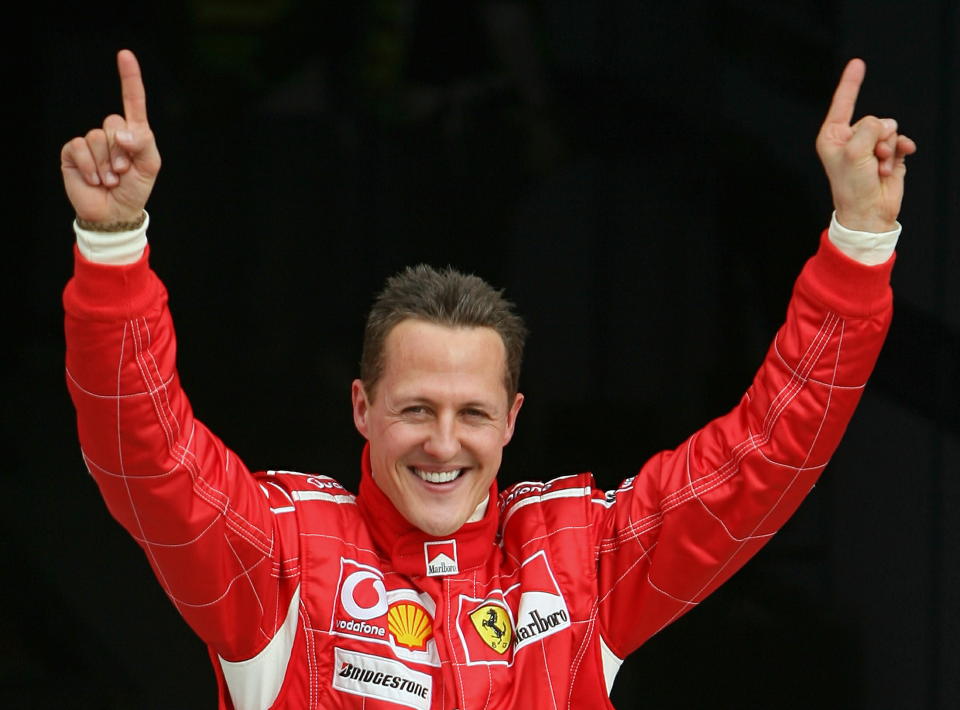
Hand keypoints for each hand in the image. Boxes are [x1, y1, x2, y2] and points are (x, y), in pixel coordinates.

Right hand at [61, 50, 160, 223]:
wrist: (114, 213)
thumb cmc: (134, 189)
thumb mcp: (150, 166)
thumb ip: (144, 143)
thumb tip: (122, 133)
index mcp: (133, 133)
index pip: (132, 101)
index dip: (129, 78)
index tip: (125, 55)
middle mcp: (111, 133)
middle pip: (114, 123)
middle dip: (122, 151)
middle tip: (123, 172)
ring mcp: (90, 142)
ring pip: (98, 138)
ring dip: (107, 164)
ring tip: (110, 179)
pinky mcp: (73, 152)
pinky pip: (80, 147)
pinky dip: (91, 166)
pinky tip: (95, 180)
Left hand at [816, 58, 916, 232]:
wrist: (869, 213)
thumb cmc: (852, 187)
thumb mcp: (855, 152)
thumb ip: (869, 128)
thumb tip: (886, 125)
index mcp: (833, 137)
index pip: (843, 104)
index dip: (851, 83)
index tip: (857, 63)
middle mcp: (850, 139)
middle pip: (873, 118)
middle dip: (878, 137)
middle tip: (871, 160)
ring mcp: (869, 147)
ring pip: (890, 128)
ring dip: (888, 148)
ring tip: (879, 167)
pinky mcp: (887, 154)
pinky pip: (900, 139)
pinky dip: (901, 149)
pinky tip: (896, 162)